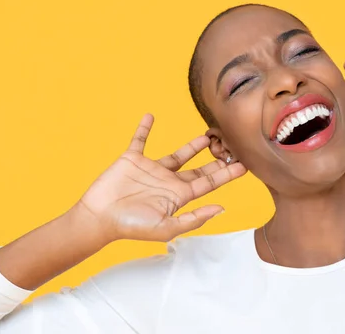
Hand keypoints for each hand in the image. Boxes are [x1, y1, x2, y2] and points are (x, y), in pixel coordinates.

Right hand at [74, 114, 246, 242]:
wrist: (99, 218)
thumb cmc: (132, 226)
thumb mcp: (167, 227)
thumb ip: (195, 218)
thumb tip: (221, 209)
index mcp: (179, 196)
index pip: (210, 182)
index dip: (227, 173)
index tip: (245, 164)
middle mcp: (169, 181)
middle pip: (199, 168)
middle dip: (217, 159)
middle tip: (234, 147)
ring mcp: (152, 169)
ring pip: (178, 153)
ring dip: (192, 144)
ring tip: (208, 134)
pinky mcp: (133, 159)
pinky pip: (140, 140)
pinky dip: (144, 128)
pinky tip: (150, 116)